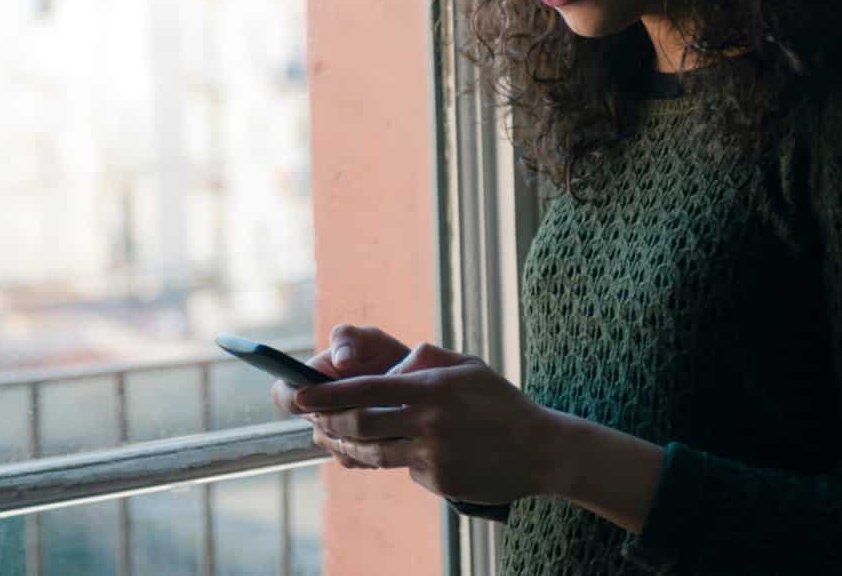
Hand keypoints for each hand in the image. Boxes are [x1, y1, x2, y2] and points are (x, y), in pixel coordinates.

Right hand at [271, 325, 410, 469]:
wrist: (414, 385)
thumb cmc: (385, 355)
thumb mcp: (369, 338)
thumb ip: (349, 339)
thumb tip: (340, 362)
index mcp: (309, 381)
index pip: (283, 394)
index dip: (290, 398)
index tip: (308, 398)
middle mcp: (316, 410)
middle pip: (314, 424)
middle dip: (340, 417)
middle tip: (372, 404)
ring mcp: (332, 434)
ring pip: (334, 444)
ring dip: (358, 433)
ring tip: (389, 414)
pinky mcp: (350, 453)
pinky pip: (352, 457)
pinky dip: (371, 446)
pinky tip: (390, 430)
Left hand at [293, 341, 568, 505]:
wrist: (543, 450)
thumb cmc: (500, 402)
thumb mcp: (467, 366)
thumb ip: (425, 359)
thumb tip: (391, 366)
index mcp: (431, 388)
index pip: (366, 390)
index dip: (327, 394)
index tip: (299, 395)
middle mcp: (429, 423)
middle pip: (360, 426)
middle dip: (327, 423)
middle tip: (311, 419)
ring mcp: (434, 456)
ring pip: (374, 454)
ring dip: (348, 447)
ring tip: (334, 438)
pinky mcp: (440, 482)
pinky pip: (406, 469)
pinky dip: (399, 459)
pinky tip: (407, 450)